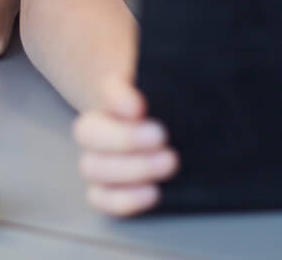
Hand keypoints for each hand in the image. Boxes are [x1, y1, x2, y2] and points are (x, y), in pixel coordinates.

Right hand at [73, 74, 179, 215]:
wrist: (164, 129)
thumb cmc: (170, 106)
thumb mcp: (173, 88)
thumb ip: (174, 85)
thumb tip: (192, 81)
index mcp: (114, 94)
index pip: (108, 89)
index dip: (120, 98)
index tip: (140, 107)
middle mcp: (98, 126)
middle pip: (89, 131)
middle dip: (125, 138)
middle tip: (162, 137)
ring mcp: (96, 159)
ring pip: (92, 166)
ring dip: (130, 169)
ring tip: (168, 164)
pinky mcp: (102, 188)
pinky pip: (100, 198)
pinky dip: (124, 199)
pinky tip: (153, 192)